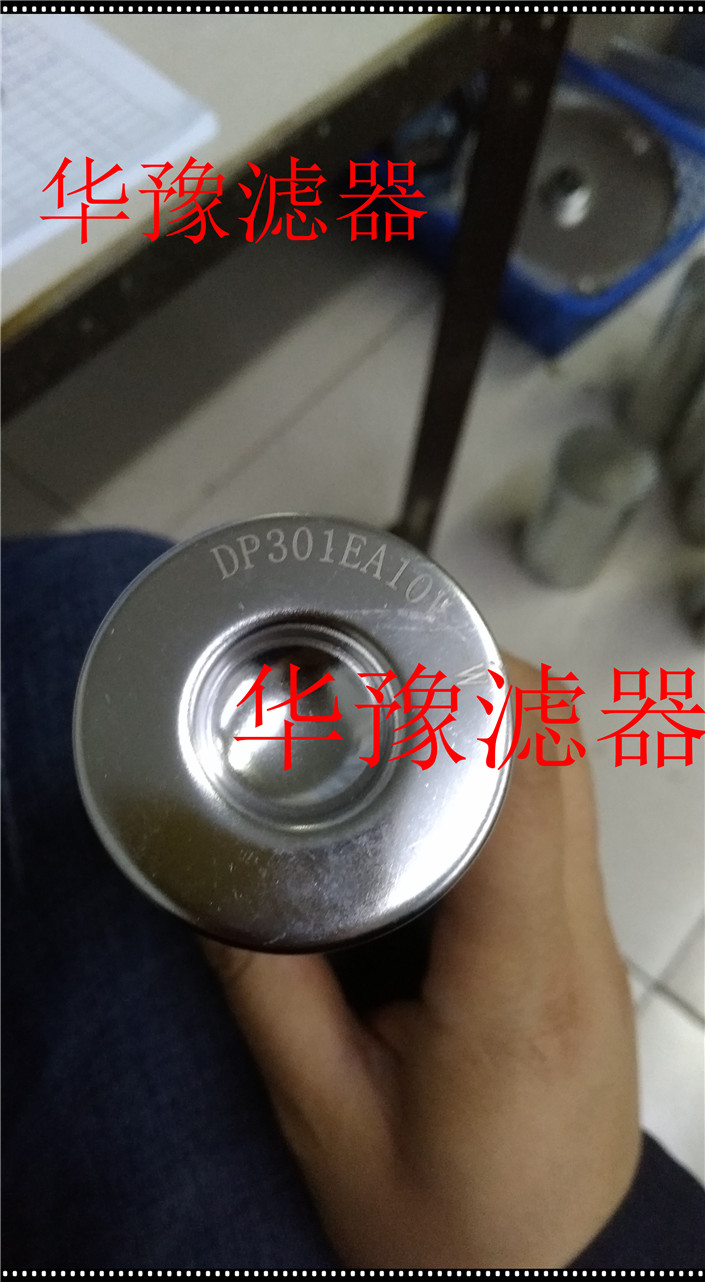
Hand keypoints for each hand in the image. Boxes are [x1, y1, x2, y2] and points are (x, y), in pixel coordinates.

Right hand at [203, 656, 639, 1266]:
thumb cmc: (430, 1228)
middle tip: (390, 676)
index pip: (528, 805)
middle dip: (489, 691)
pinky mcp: (592, 961)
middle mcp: (579, 960)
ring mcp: (599, 958)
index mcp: (515, 1000)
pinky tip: (440, 803)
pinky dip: (509, 787)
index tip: (412, 660)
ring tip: (406, 726)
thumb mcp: (320, 1119)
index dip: (482, 707)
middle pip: (565, 770)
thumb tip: (214, 870)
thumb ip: (267, 988)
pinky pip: (564, 836)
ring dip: (501, 734)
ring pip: (572, 792)